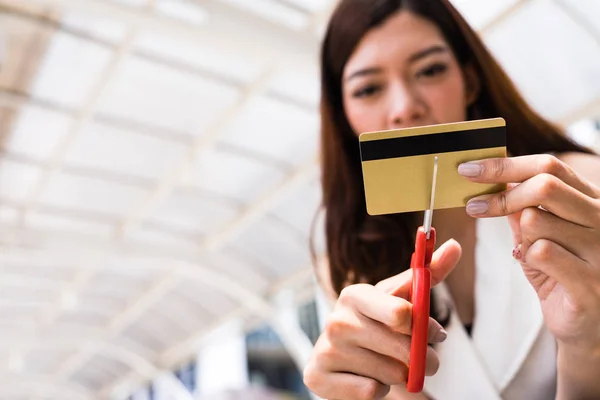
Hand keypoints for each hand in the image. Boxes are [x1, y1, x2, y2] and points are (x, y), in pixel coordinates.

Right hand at [303, 240, 461, 399]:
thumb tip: (454, 245)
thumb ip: (428, 274)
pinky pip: (370, 392)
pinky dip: (377, 390)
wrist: (339, 358)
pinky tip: (366, 377)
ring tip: (386, 364)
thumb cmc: (378, 323)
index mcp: (355, 295)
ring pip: (390, 374)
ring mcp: (325, 349)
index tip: (435, 332)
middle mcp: (336, 320)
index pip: (401, 313)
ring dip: (399, 375)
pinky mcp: (316, 377)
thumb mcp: (402, 298)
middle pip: (403, 349)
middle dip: (423, 359)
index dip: (426, 327)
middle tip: (424, 359)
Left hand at [458, 154, 599, 348]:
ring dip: (521, 238)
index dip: (504, 165)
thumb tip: (493, 179)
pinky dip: (528, 259)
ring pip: (535, 220)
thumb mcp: (538, 237)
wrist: (587, 325)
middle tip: (473, 206)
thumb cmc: (561, 275)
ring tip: (531, 256)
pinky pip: (542, 252)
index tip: (469, 169)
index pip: (549, 166)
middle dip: (501, 196)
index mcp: (591, 202)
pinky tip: (541, 271)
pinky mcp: (591, 281)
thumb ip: (521, 209)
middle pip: (544, 185)